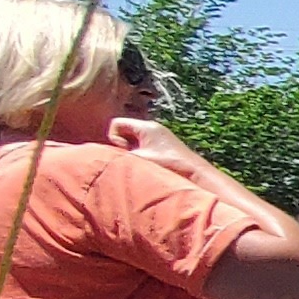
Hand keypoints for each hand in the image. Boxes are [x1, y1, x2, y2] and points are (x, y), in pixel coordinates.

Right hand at [106, 116, 224, 185]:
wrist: (196, 173)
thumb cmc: (170, 165)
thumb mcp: (140, 159)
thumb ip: (120, 156)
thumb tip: (102, 158)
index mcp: (146, 127)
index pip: (116, 124)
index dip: (114, 138)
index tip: (127, 151)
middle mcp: (152, 129)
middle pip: (124, 133)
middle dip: (123, 147)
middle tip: (133, 159)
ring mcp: (158, 138)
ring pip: (133, 142)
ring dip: (132, 154)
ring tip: (142, 165)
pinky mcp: (163, 148)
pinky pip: (143, 148)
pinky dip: (141, 157)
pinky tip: (149, 168)